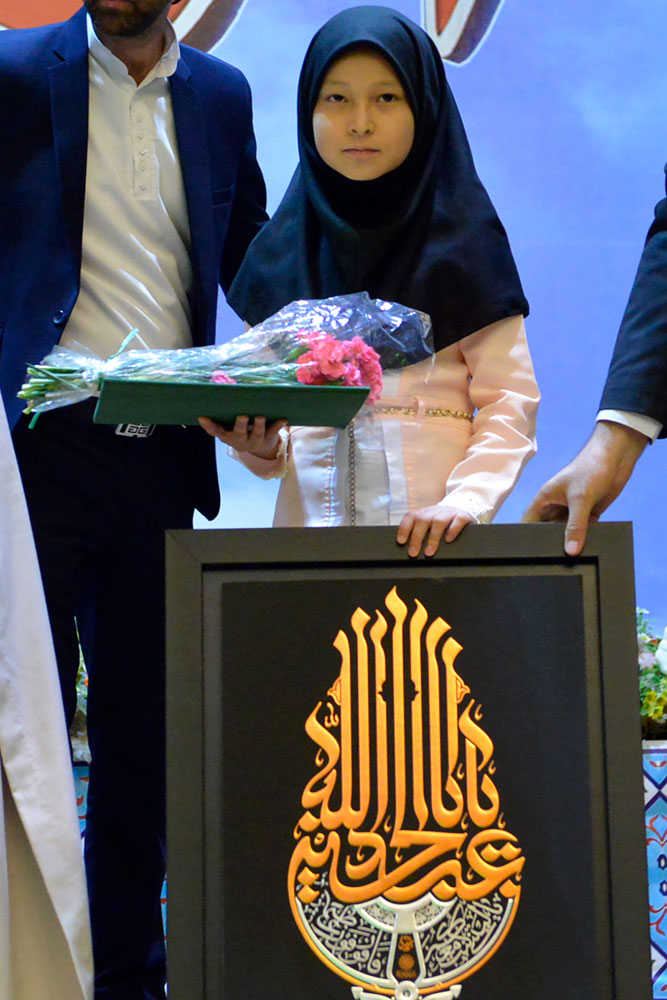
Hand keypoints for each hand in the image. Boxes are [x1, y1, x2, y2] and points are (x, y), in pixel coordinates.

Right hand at [198, 414, 286, 458]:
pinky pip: (273, 431)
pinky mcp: (268, 438)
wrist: (261, 448)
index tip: (202, 417)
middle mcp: (240, 440)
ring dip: (259, 426)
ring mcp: (255, 440)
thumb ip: (223, 411)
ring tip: (260, 417)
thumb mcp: (229, 423)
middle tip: (242, 416)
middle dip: (240, 425)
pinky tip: (283, 419)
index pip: (215, 431)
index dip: (208, 425)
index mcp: (227, 435)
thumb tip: (217, 382)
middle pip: (239, 433)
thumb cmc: (241, 428)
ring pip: (257, 434)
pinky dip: (277, 425)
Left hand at [396, 504, 475, 556]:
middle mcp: (435, 511)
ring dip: (432, 538)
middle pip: (423, 521)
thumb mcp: (429, 525)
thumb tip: (411, 551)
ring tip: (429, 552)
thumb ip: (419, 533)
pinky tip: (448, 540)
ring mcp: (449, 512)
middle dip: (417, 538)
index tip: (401, 541)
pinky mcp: (463, 516)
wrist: (463, 508)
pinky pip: (458, 520)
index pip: (410, 517)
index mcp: (424, 513)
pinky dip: (453, 530)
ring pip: (438, 522)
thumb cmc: (442, 523)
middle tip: (413, 553)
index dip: (404, 528)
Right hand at [522, 421, 648, 555]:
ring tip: (572, 555)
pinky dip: (585, 538)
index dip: (526, 538)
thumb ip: (575, 526)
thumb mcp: (580, 499)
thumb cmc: (590, 468)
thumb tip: (571, 550)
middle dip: (551, 543)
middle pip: (547, 531)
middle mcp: (555, 507)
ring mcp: (572, 511)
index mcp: (544, 499)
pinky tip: (588, 546)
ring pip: (566, 533)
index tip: (528, 555)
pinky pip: (583, 531)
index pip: (528, 523)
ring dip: (570, 541)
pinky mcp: (588, 513)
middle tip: (554, 559)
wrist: (616, 456)